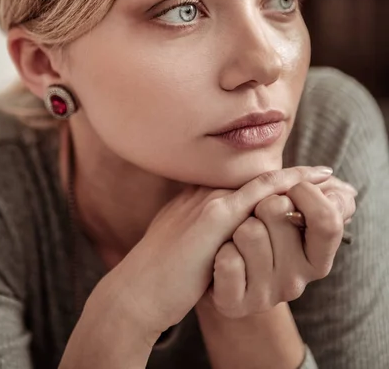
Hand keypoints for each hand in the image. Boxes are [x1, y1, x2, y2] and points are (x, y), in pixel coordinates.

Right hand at [90, 166, 333, 340]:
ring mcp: (209, 201)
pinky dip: (283, 186)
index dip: (272, 176)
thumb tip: (225, 234)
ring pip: (261, 180)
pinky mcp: (215, 217)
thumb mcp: (184, 241)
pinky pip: (257, 194)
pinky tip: (304, 183)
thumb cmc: (162, 273)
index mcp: (195, 196)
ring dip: (296, 176)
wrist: (138, 291)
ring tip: (325, 175)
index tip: (298, 175)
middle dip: (291, 173)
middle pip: (256, 175)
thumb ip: (202, 228)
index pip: (242, 180)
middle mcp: (203, 192)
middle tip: (323, 172)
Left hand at [204, 171, 355, 318]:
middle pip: (280, 211)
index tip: (290, 189)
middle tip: (253, 219)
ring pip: (250, 231)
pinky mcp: (235, 304)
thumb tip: (332, 178)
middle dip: (259, 203)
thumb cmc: (247, 227)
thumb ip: (313, 195)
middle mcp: (297, 281)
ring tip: (233, 239)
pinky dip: (221, 250)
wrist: (201, 264)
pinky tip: (219, 258)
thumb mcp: (283, 208)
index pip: (327, 220)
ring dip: (235, 226)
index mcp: (316, 258)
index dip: (305, 191)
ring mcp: (267, 295)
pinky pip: (229, 260)